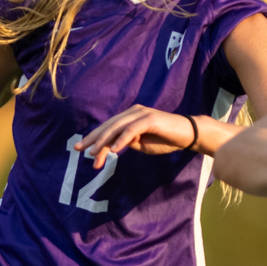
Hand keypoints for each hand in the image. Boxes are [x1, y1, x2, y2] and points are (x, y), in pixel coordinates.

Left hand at [74, 103, 196, 166]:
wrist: (188, 135)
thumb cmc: (166, 139)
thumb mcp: (141, 144)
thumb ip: (127, 142)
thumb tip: (113, 146)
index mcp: (129, 117)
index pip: (108, 128)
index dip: (94, 139)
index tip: (82, 151)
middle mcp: (133, 112)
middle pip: (108, 125)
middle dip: (92, 138)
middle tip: (79, 149)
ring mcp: (141, 114)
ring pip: (116, 127)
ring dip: (104, 141)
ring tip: (94, 153)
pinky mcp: (149, 119)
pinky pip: (132, 130)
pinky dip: (122, 140)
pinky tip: (115, 151)